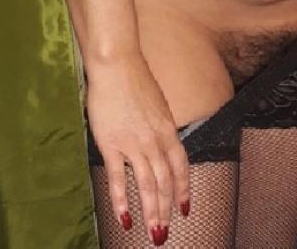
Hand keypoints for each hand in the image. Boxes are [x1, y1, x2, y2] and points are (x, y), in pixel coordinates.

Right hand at [85, 53, 190, 245]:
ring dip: (151, 211)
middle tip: (165, 233)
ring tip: (153, 233)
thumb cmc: (135, 79)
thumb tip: (161, 142)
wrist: (117, 65)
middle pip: (165, 182)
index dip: (184, 190)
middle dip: (166, 210)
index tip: (185, 208)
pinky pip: (117, 178)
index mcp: (168, 130)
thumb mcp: (158, 104)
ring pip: (146, 185)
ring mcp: (134, 144)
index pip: (181, 167)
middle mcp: (155, 140)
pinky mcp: (111, 144)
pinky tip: (125, 218)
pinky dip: (121, 200)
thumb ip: (160, 127)